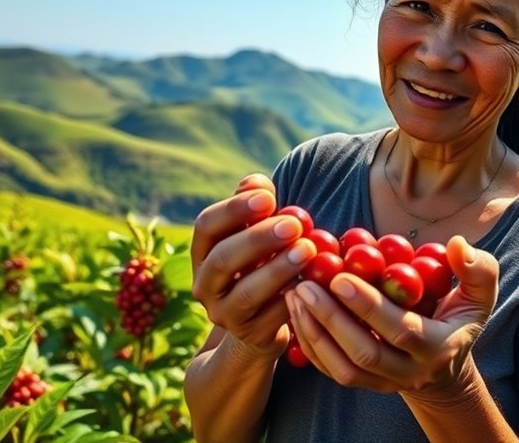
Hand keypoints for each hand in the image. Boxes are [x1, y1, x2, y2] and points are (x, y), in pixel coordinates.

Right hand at [191, 173, 316, 358]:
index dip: (234, 209)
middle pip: (223, 259)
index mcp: (203, 253)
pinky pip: (273, 318)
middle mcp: (205, 285)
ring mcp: (226, 314)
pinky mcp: (252, 336)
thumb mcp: (257, 234)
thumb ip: (255, 207)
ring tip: (308, 249)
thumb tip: (256, 183)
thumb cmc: (263, 263)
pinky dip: (294, 297)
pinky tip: (315, 282)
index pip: (206, 226)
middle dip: (258, 239)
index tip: (269, 196)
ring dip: (279, 269)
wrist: (263, 322)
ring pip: (247, 293)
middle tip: (294, 224)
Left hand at [285, 235, 497, 395]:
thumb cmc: (458, 318)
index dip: (369, 306)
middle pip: (366, 352)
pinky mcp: (364, 386)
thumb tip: (458, 244)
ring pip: (343, 368)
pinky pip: (332, 372)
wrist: (445, 368)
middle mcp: (410, 372)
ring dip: (314, 333)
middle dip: (332, 318)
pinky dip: (310, 345)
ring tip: (295, 295)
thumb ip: (477, 270)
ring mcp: (385, 383)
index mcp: (438, 346)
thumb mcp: (479, 295)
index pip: (401, 330)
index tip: (340, 276)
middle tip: (306, 284)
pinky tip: (296, 313)